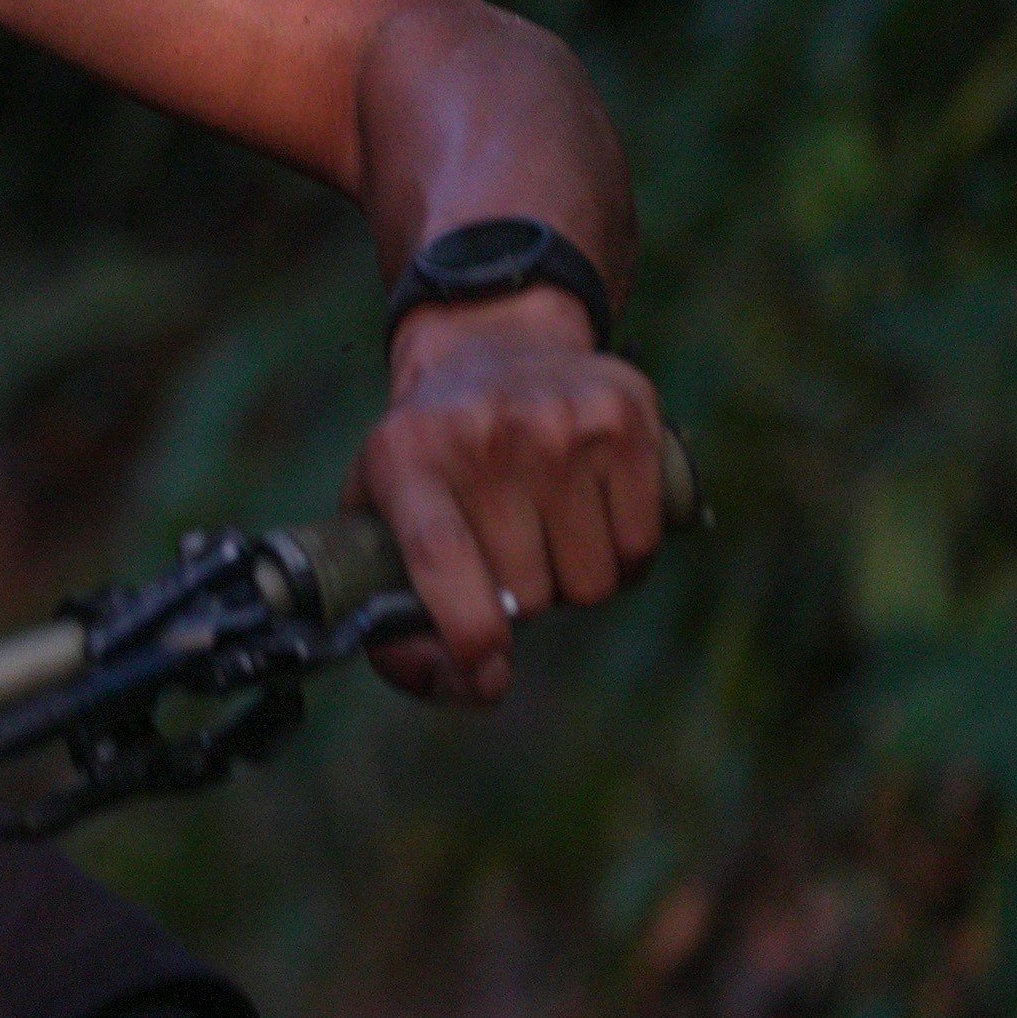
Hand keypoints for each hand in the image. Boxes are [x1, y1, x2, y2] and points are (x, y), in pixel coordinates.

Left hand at [355, 298, 669, 703]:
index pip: (442, 560)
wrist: (493, 339)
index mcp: (409, 459)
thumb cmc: (432, 449)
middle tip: (507, 553)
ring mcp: (560, 426)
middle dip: (520, 598)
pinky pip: (638, 548)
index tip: (485, 666)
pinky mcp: (625, 419)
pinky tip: (592, 517)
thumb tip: (453, 678)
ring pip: (591, 582)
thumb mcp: (377, 503)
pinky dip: (621, 556)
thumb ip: (386, 602)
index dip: (467, 630)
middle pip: (527, 594)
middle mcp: (485, 437)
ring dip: (573, 580)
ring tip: (547, 530)